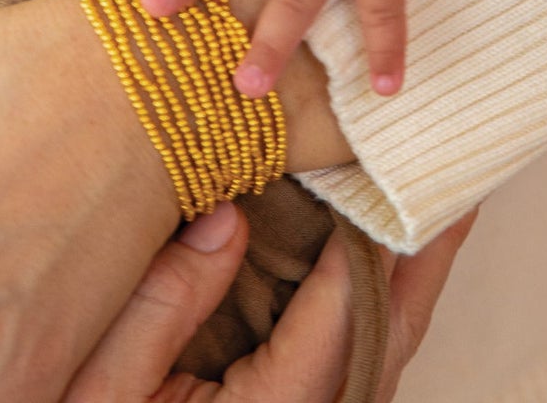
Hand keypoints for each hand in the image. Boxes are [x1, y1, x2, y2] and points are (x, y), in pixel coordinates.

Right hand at [65, 200, 477, 402]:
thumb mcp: (93, 386)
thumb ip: (159, 308)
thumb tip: (225, 217)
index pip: (340, 324)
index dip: (372, 241)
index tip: (390, 165)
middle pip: (387, 332)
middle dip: (422, 251)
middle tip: (453, 169)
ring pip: (378, 341)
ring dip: (403, 267)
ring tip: (423, 186)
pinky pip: (349, 348)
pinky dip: (367, 290)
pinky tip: (366, 237)